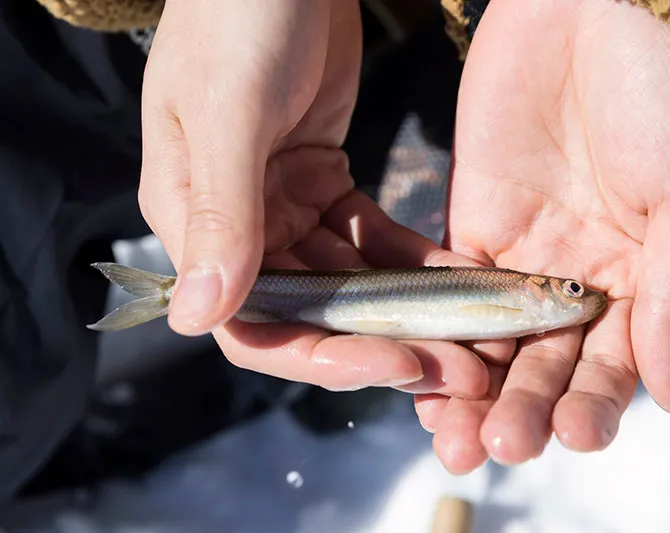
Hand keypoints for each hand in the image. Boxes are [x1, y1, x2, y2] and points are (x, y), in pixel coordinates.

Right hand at [138, 0, 512, 394]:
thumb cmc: (240, 13)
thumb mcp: (228, 108)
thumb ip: (217, 211)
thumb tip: (195, 317)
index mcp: (194, 219)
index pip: (249, 321)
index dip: (316, 355)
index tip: (390, 363)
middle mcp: (237, 226)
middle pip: (309, 314)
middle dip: (380, 343)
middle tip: (455, 368)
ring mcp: (283, 208)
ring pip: (347, 285)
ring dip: (406, 313)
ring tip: (473, 338)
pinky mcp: (325, 184)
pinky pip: (372, 241)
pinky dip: (414, 262)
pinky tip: (463, 279)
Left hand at [416, 0, 669, 472]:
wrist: (604, 10)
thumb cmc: (669, 94)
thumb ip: (669, 297)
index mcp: (638, 277)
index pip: (612, 363)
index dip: (590, 402)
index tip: (568, 433)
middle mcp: (578, 277)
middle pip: (544, 362)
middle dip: (520, 406)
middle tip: (496, 444)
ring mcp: (523, 252)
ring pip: (492, 338)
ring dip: (471, 386)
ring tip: (449, 430)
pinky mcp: (473, 219)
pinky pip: (450, 287)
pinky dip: (436, 328)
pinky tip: (420, 365)